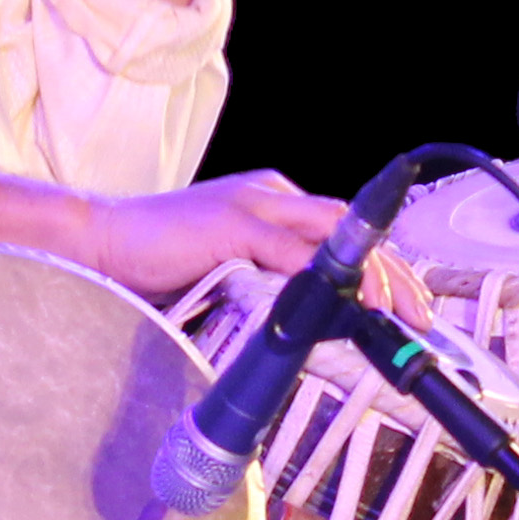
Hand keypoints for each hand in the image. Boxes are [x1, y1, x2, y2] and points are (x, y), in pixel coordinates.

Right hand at [88, 170, 434, 328]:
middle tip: (418, 317)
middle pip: (350, 229)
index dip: (382, 267)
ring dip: (373, 274)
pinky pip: (291, 250)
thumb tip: (311, 323)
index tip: (407, 305)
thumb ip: (267, 283)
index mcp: (270, 204)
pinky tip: (346, 301)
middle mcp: (270, 196)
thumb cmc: (156, 261)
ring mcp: (252, 205)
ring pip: (332, 233)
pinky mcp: (231, 223)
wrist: (100, 240)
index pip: (342, 233)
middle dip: (393, 273)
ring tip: (394, 312)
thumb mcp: (227, 269)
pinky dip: (324, 276)